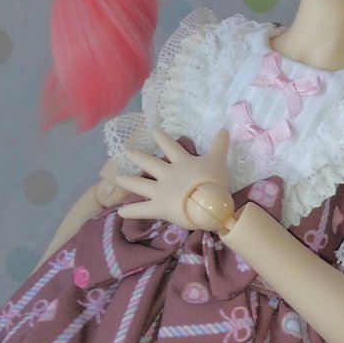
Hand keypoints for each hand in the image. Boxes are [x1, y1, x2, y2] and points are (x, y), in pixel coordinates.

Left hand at [116, 129, 231, 228]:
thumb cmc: (214, 181)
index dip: (162, 138)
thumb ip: (220, 145)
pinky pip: (142, 210)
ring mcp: (160, 191)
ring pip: (140, 184)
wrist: (208, 202)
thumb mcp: (218, 160)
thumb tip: (225, 129)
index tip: (154, 131)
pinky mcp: (158, 207)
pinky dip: (131, 211)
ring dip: (129, 181)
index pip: (170, 146)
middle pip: (149, 163)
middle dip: (138, 157)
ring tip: (119, 179)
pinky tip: (120, 213)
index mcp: (181, 162)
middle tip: (127, 152)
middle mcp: (167, 174)